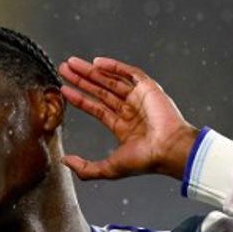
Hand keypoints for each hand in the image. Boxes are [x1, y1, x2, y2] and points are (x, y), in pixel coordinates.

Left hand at [58, 56, 198, 180]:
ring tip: (72, 63)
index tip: (64, 90)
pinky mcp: (149, 88)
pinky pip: (130, 73)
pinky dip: (114, 66)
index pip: (96, 108)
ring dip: (92, 71)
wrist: (168, 149)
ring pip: (111, 79)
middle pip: (101, 90)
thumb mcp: (109, 169)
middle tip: (64, 69)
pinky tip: (96, 63)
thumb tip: (65, 161)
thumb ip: (85, 168)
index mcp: (123, 127)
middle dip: (81, 80)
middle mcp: (130, 110)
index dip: (79, 99)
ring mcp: (139, 98)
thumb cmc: (145, 161)